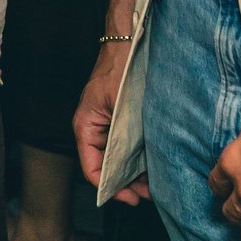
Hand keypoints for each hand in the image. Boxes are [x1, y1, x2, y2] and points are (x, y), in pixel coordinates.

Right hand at [74, 42, 150, 205]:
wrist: (129, 42)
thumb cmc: (120, 68)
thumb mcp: (120, 105)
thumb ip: (121, 136)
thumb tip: (131, 168)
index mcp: (86, 127)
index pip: (92, 169)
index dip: (110, 188)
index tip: (131, 198)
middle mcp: (95, 131)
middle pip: (106, 169)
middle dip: (126, 185)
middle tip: (148, 195)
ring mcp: (108, 128)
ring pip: (118, 161)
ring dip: (134, 175)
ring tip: (153, 186)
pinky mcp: (122, 124)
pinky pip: (128, 149)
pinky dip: (139, 160)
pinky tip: (154, 166)